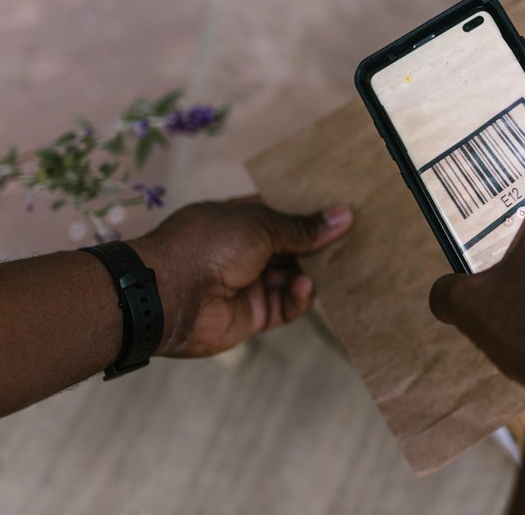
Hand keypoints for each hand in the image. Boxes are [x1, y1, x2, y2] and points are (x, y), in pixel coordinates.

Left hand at [128, 198, 352, 357]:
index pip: (280, 214)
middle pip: (291, 248)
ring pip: (293, 278)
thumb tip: (344, 215)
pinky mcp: (253, 316)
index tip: (343, 210)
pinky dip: (299, 297)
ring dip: (314, 272)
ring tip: (339, 264)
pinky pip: (286, 306)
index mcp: (239, 220)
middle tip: (355, 239)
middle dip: (319, 244)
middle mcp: (244, 252)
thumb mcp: (261, 224)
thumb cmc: (209, 244)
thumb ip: (302, 227)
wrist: (168, 294)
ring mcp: (248, 284)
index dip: (308, 213)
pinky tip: (306, 287)